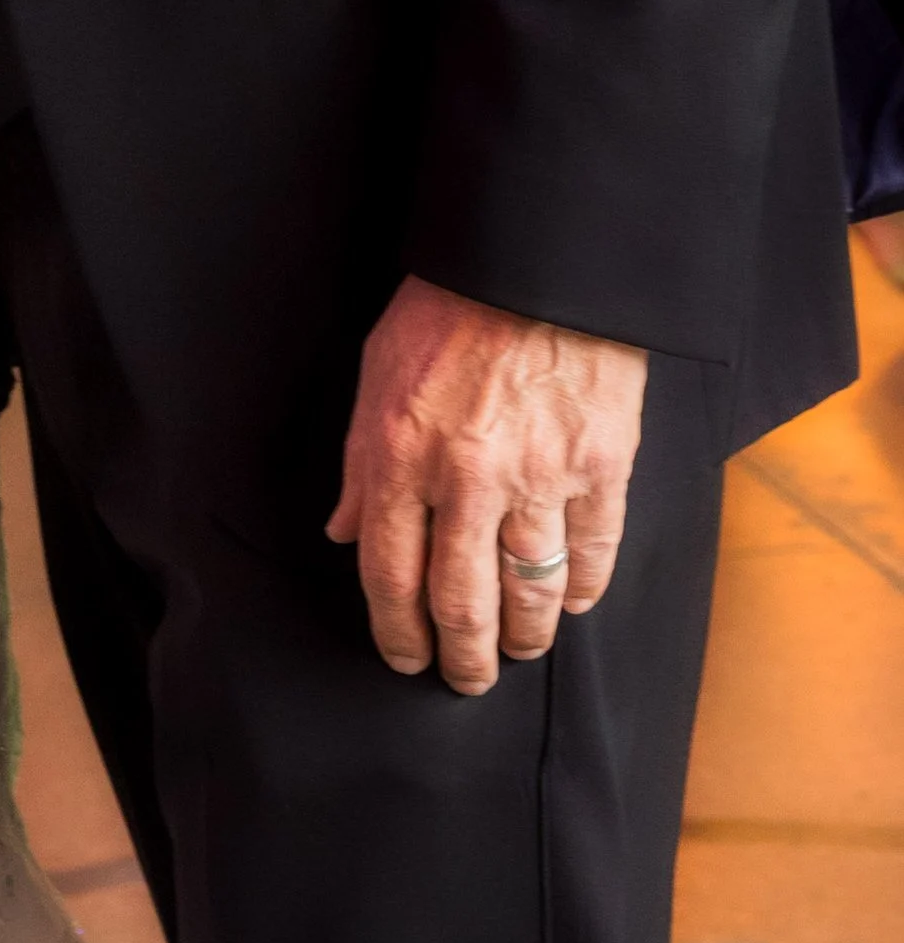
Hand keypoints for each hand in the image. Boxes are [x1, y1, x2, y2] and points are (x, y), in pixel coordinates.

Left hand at [325, 275, 647, 694]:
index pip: (390, 576)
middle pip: (461, 603)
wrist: (534, 262)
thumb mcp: (376, 373)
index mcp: (401, 455)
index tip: (403, 658)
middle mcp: (467, 479)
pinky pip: (592, 556)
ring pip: (530, 594)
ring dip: (523, 639)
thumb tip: (341, 531)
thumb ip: (358, 461)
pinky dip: (581, 593)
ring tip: (516, 652)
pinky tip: (569, 605)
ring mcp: (540, 478)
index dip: (395, 633)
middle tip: (464, 679)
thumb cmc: (445, 311)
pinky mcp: (600, 468)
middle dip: (462, 658)